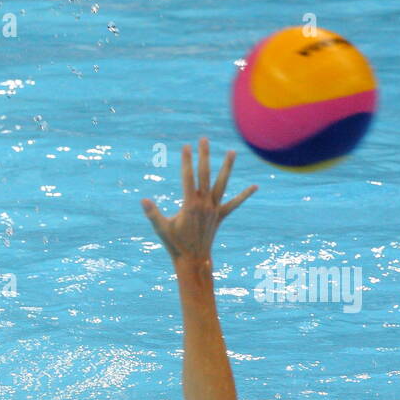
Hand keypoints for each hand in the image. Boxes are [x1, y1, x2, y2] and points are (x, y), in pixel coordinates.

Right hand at [141, 137, 256, 262]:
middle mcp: (204, 204)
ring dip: (227, 167)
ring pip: (222, 184)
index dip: (186, 161)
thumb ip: (153, 214)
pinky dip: (244, 195)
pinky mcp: (220, 216)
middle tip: (204, 139)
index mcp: (190, 204)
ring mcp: (214, 209)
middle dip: (204, 156)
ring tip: (232, 151)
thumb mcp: (161, 228)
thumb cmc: (175, 244)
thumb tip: (144, 200)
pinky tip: (255, 186)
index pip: (188, 177)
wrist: (193, 260)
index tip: (186, 146)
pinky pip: (234, 204)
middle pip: (205, 175)